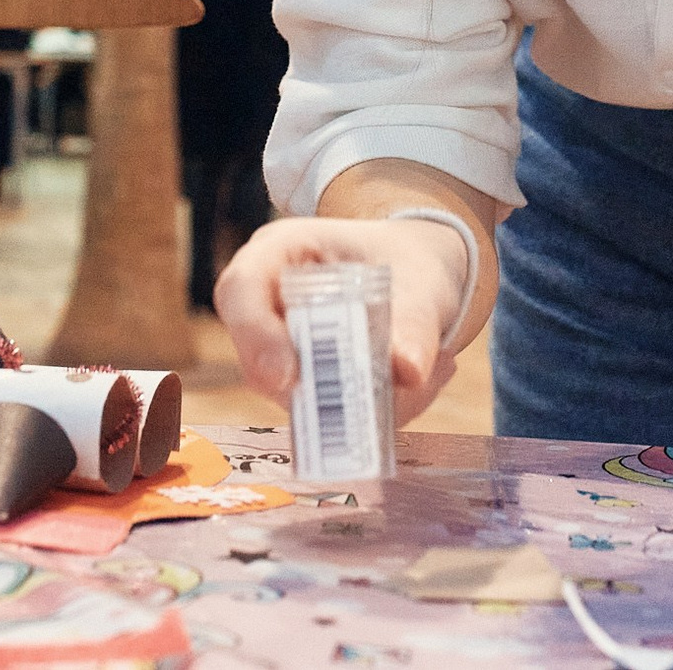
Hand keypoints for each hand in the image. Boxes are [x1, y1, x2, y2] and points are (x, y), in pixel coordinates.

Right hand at [215, 215, 471, 427]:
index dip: (255, 335)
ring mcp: (281, 352)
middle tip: (411, 382)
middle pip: (262, 362)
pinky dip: (379, 413)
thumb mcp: (420, 281)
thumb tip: (408, 370)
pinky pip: (332, 419)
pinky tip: (420, 385)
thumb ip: (415, 321)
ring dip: (369, 405)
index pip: (241, 289)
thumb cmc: (409, 262)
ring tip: (431, 374)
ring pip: (302, 402)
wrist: (416, 274)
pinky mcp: (304, 388)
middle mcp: (267, 304)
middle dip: (330, 389)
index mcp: (280, 252)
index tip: (290, 375)